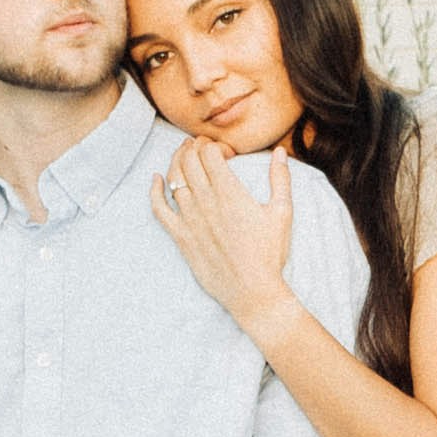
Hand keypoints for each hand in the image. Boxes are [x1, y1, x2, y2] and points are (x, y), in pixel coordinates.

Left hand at [150, 135, 292, 335]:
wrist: (252, 291)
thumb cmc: (269, 253)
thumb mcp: (282, 212)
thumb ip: (280, 178)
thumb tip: (280, 151)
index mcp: (229, 192)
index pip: (208, 152)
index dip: (214, 145)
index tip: (225, 153)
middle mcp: (205, 201)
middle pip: (189, 160)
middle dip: (194, 147)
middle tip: (202, 148)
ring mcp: (189, 219)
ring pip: (173, 178)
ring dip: (177, 161)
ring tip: (184, 155)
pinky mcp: (180, 236)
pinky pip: (159, 208)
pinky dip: (154, 191)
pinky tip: (156, 180)